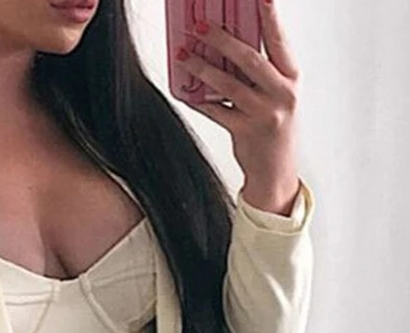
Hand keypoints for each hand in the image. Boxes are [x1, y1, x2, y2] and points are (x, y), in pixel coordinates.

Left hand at [176, 0, 300, 214]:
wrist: (276, 170)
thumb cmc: (274, 127)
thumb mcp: (278, 95)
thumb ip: (260, 73)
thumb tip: (228, 47)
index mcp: (291, 78)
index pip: (279, 41)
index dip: (270, 17)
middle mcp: (281, 93)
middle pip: (248, 59)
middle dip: (222, 39)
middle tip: (200, 26)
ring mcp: (262, 113)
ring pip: (227, 85)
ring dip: (202, 68)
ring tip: (184, 56)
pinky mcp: (244, 131)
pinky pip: (215, 111)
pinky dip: (198, 99)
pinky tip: (185, 90)